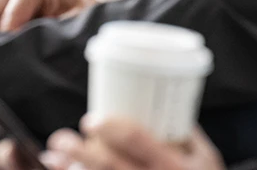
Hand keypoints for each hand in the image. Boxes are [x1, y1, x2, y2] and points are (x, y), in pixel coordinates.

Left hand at [1, 116, 221, 169]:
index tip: (91, 121)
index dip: (111, 129)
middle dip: (80, 152)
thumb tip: (157, 94)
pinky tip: (58, 168)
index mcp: (174, 164)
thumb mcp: (205, 155)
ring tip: (51, 155)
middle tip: (60, 138)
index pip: (136, 141)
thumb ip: (184, 129)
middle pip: (111, 166)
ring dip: (71, 168)